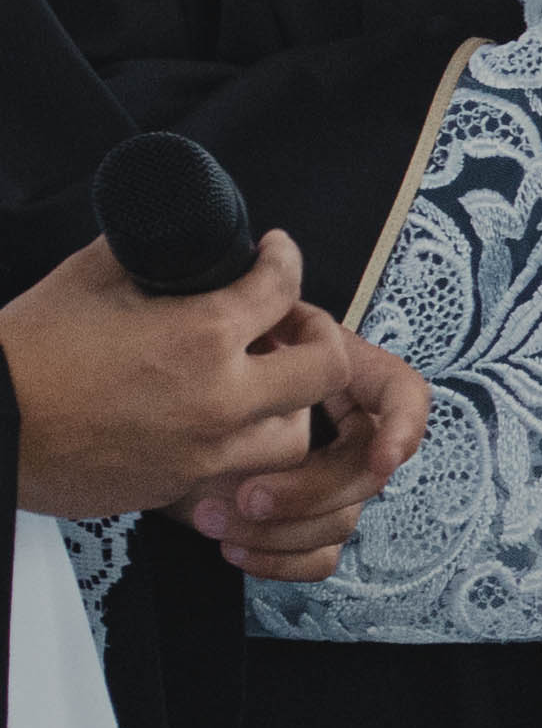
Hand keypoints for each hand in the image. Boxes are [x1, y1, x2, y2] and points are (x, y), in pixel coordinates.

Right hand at [1, 228, 345, 515]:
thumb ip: (150, 254)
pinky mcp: (176, 488)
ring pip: (294, 436)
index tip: (276, 252)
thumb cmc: (25, 351)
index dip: (285, 258)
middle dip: (316, 340)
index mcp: (201, 335)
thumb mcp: (90, 275)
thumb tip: (175, 239)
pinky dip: (241, 449)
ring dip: (288, 407)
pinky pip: (241, 473)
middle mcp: (219, 398)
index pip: (283, 286)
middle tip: (290, 326)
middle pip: (325, 370)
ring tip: (260, 384)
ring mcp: (202, 451)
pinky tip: (218, 423)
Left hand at [192, 337, 430, 582]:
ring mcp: (325, 481)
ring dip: (279, 530)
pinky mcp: (302, 522)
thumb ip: (258, 325)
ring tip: (208, 518)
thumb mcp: (218, 328)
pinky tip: (231, 549)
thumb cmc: (180, 363)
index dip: (405, 425)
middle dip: (311, 491)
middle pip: (368, 471)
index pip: (403, 392)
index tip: (381, 458)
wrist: (139, 417)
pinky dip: (280, 561)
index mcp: (338, 374)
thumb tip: (291, 324)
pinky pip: (320, 557)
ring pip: (343, 520)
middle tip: (246, 496)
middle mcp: (342, 429)